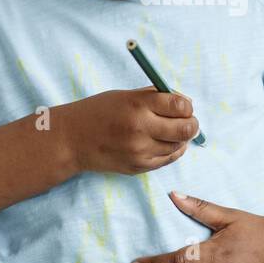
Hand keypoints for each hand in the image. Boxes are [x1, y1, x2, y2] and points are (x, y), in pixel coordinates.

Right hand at [61, 87, 199, 175]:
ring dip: (180, 138)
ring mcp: (139, 151)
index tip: (184, 106)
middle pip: (185, 129)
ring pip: (179, 146)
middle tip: (188, 121)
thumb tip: (185, 103)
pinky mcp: (138, 167)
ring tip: (171, 131)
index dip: (187, 106)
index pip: (181, 105)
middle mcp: (140, 129)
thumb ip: (155, 97)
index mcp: (138, 105)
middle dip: (191, 123)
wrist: (72, 139)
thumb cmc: (99, 112)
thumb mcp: (126, 96)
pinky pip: (167, 160)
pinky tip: (163, 143)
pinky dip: (171, 151)